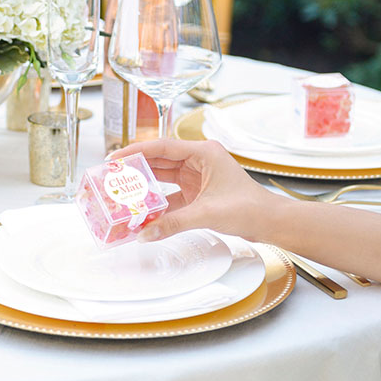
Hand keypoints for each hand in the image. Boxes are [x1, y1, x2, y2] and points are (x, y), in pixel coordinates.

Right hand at [106, 139, 274, 241]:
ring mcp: (198, 176)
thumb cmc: (248, 208)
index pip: (162, 147)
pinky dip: (158, 202)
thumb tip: (145, 233)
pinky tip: (143, 211)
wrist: (268, 221)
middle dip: (136, 167)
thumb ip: (173, 223)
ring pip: (164, 176)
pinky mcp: (198, 192)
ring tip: (121, 190)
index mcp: (204, 152)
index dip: (136, 150)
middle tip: (111, 174)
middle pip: (160, 160)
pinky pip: (172, 194)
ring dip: (145, 185)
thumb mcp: (207, 213)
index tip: (115, 157)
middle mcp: (199, 160)